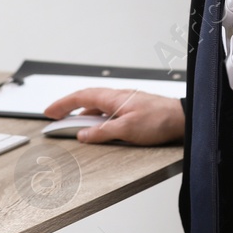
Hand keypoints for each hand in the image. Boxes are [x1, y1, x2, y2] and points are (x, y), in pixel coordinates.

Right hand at [40, 88, 185, 145]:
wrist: (183, 118)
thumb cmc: (160, 120)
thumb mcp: (127, 130)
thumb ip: (102, 132)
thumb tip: (83, 135)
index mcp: (113, 98)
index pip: (80, 97)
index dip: (62, 104)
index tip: (49, 112)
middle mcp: (118, 97)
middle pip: (86, 99)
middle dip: (68, 107)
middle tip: (55, 117)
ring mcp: (126, 102)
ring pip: (98, 106)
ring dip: (83, 114)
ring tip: (73, 126)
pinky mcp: (134, 109)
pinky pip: (108, 111)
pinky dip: (97, 118)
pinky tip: (98, 128)